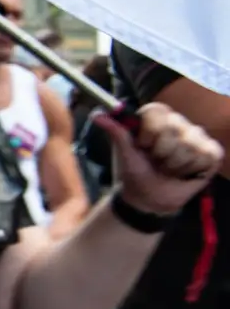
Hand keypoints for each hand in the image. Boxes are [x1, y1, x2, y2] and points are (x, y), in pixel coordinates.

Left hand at [96, 103, 221, 216]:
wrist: (149, 197)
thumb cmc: (136, 171)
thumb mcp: (124, 152)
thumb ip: (116, 131)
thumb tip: (97, 114)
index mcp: (155, 118)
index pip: (156, 111)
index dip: (149, 132)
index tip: (143, 146)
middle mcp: (178, 122)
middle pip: (174, 131)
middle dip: (161, 153)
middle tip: (156, 162)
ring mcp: (197, 136)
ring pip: (191, 147)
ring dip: (176, 165)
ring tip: (169, 169)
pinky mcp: (212, 152)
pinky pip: (207, 156)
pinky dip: (193, 170)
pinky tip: (186, 173)